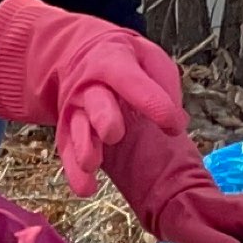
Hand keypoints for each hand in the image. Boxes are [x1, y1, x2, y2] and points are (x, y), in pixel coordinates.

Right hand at [0, 0, 186, 197]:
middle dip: (103, 118)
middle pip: (95, 102)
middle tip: (113, 134)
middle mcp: (89, 85)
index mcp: (113, 61)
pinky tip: (86, 188)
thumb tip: (176, 123)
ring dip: (83, 147)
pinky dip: (74, 171)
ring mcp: (75, 108)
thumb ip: (165, 85)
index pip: (131, 81)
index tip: (173, 125)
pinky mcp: (67, 128)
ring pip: (77, 128)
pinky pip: (66, 150)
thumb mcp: (150, 58)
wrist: (80, 53)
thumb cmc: (126, 61)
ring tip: (92, 164)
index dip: (152, 102)